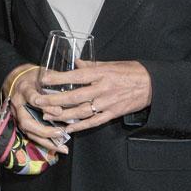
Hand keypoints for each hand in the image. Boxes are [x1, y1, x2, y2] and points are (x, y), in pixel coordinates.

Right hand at [7, 67, 68, 154]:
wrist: (14, 79)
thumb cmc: (33, 76)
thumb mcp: (42, 74)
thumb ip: (55, 81)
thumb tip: (73, 89)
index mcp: (24, 89)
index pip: (32, 98)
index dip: (46, 106)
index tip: (59, 111)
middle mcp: (18, 104)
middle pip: (26, 121)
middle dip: (44, 130)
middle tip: (61, 132)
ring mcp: (17, 115)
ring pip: (28, 131)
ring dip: (46, 141)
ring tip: (63, 147)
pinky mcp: (20, 121)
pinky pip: (31, 135)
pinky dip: (45, 143)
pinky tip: (58, 148)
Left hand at [32, 60, 151, 133]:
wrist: (152, 85)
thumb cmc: (131, 71)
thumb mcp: (111, 63)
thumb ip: (91, 64)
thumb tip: (75, 62)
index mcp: (101, 73)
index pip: (75, 76)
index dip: (58, 78)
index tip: (43, 79)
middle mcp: (102, 89)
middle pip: (74, 96)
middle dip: (54, 100)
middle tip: (38, 101)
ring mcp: (107, 103)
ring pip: (81, 111)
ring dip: (63, 115)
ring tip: (47, 115)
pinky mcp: (112, 114)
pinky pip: (93, 122)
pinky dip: (80, 126)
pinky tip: (68, 128)